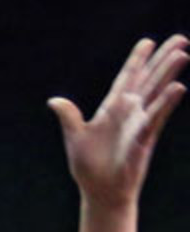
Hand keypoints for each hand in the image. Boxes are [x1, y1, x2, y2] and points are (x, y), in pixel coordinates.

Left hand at [48, 35, 188, 206]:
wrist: (100, 192)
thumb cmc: (88, 167)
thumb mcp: (75, 137)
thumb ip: (68, 117)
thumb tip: (54, 101)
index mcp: (111, 109)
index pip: (126, 78)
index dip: (137, 60)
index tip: (148, 41)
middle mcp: (129, 112)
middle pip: (148, 79)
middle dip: (162, 59)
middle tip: (181, 39)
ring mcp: (139, 123)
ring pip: (157, 92)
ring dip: (168, 73)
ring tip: (182, 53)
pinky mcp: (145, 137)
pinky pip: (157, 116)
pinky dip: (166, 102)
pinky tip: (178, 87)